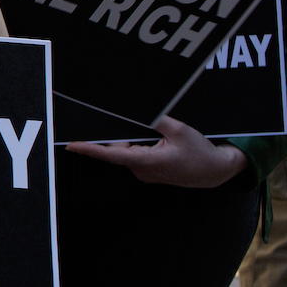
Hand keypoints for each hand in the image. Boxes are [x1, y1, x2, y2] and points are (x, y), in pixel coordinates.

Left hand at [65, 116, 248, 187]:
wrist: (213, 172)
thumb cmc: (199, 153)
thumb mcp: (180, 131)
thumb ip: (156, 120)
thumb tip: (139, 112)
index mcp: (148, 162)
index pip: (112, 155)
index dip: (91, 150)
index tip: (73, 146)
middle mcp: (142, 171)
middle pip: (120, 148)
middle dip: (122, 135)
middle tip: (140, 129)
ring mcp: (144, 174)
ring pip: (127, 152)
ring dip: (134, 141)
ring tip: (161, 141)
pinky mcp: (147, 173)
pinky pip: (135, 156)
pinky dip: (139, 147)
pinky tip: (159, 144)